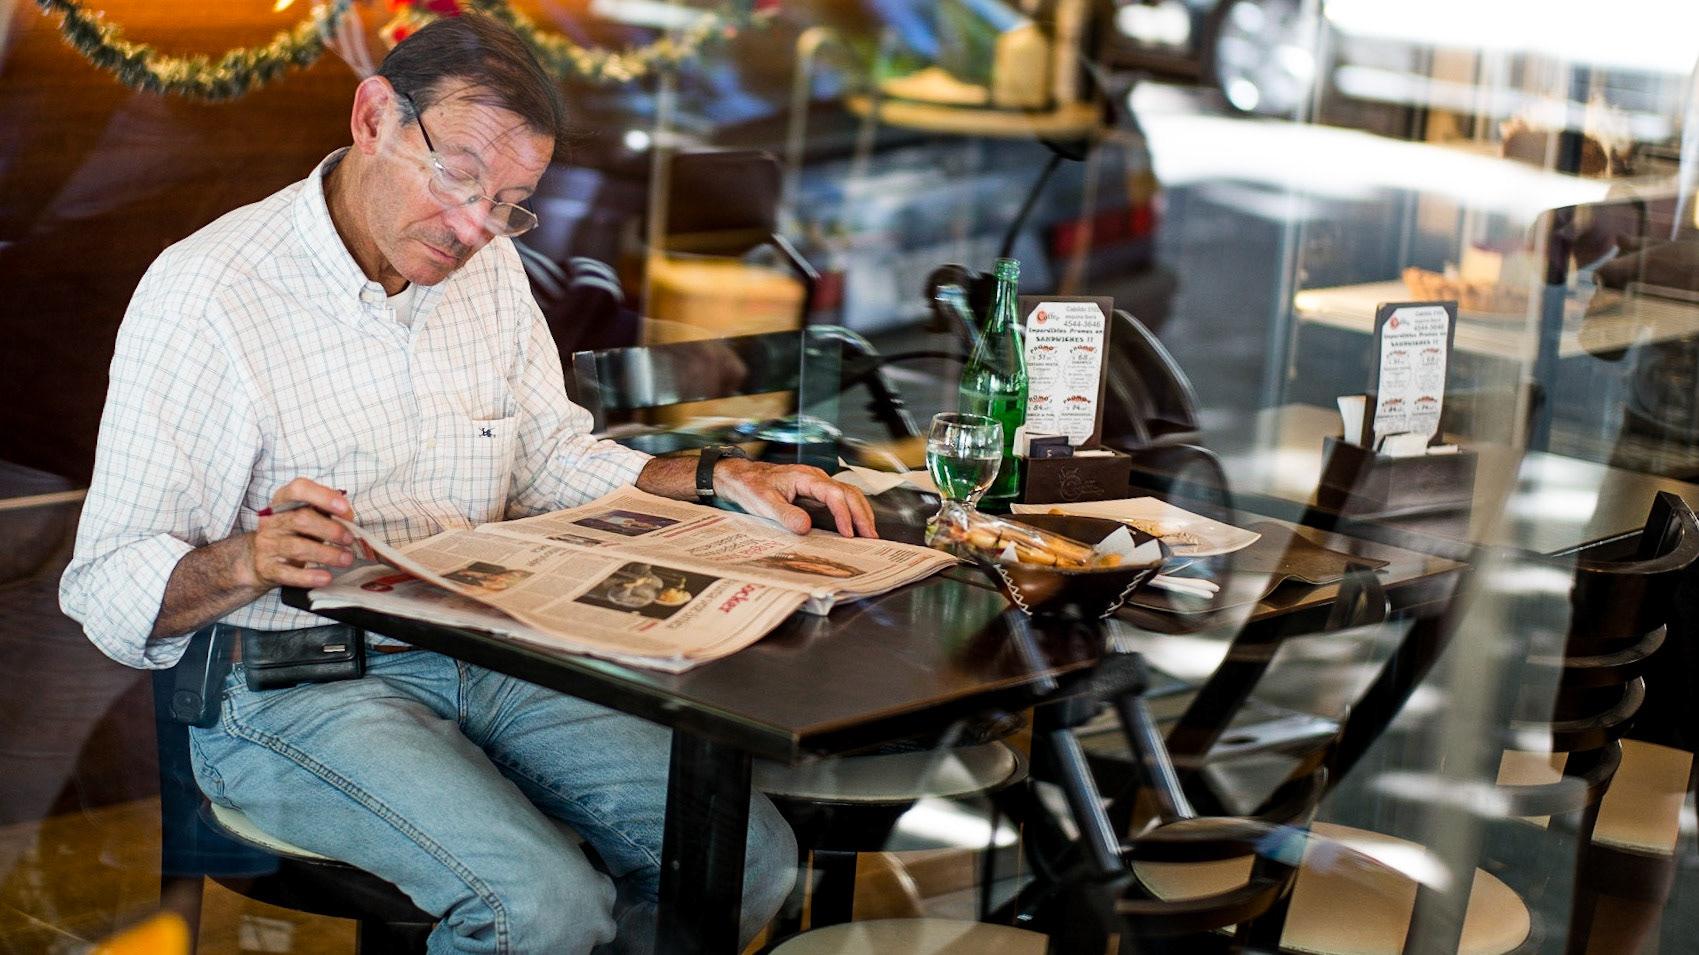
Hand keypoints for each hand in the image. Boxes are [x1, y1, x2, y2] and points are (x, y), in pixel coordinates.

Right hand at [242, 478, 356, 590]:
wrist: (256, 558)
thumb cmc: (291, 532)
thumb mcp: (306, 515)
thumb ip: (326, 511)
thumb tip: (348, 515)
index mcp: (282, 501)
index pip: (299, 489)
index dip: (323, 497)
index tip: (345, 508)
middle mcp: (272, 521)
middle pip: (301, 520)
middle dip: (330, 530)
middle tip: (349, 539)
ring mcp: (267, 545)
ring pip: (297, 547)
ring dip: (327, 554)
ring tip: (346, 559)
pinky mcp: (267, 568)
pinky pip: (288, 573)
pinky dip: (309, 576)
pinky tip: (326, 578)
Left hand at [715, 459, 878, 537]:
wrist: (741, 477)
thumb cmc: (751, 486)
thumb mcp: (764, 503)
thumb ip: (785, 514)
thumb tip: (806, 528)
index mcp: (805, 477)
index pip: (834, 494)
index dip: (843, 514)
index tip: (848, 533)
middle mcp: (816, 478)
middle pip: (849, 493)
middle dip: (862, 515)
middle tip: (870, 537)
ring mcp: (818, 484)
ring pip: (849, 494)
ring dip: (861, 512)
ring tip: (869, 534)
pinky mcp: (816, 492)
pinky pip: (840, 499)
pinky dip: (852, 512)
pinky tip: (855, 526)